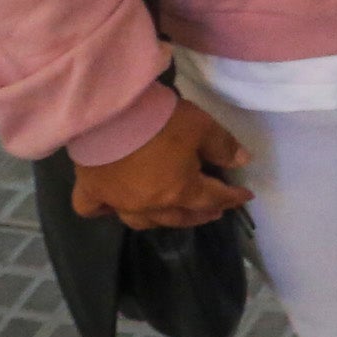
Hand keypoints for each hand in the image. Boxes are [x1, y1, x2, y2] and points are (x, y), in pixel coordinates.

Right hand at [68, 98, 250, 231]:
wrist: (110, 116)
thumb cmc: (160, 122)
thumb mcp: (202, 127)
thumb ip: (223, 146)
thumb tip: (242, 161)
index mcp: (180, 190)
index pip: (212, 198)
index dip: (232, 198)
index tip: (245, 197)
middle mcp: (149, 204)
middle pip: (179, 217)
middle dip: (199, 215)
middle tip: (213, 212)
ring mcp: (117, 202)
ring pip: (142, 221)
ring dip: (160, 220)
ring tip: (172, 214)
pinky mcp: (90, 191)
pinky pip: (93, 210)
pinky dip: (104, 212)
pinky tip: (109, 209)